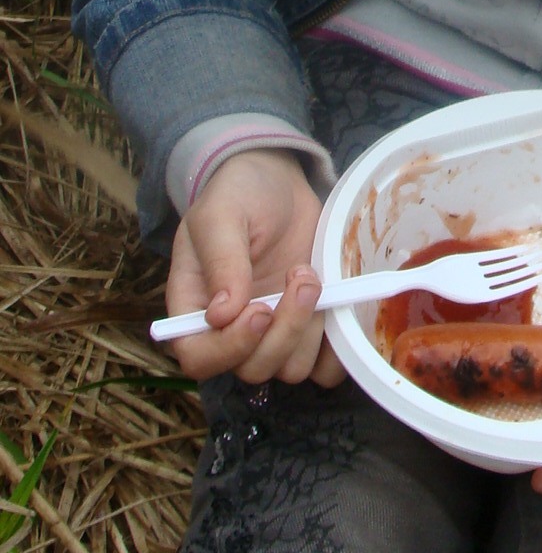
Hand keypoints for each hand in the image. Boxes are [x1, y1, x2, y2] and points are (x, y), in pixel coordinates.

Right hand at [165, 149, 345, 388]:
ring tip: (309, 275)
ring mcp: (272, 331)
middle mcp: (232, 331)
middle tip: (300, 278)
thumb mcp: (221, 215)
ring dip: (309, 330)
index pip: (199, 358)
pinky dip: (336, 346)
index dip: (229, 348)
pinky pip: (324, 365)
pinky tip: (335, 300)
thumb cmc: (239, 194)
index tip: (259, 310)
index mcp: (196, 308)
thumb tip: (222, 314)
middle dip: (283, 331)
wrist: (278, 183)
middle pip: (252, 369)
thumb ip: (221, 260)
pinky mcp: (308, 328)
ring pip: (291, 369)